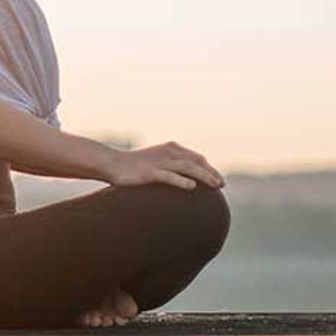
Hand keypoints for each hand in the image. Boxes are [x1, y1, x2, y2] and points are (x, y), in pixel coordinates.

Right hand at [102, 140, 225, 191]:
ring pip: (187, 167)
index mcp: (172, 148)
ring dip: (203, 176)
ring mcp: (159, 161)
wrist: (112, 163)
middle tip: (222, 186)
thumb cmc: (136, 166)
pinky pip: (169, 176)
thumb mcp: (157, 162)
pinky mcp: (150, 172)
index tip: (219, 181)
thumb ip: (172, 167)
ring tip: (215, 186)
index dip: (209, 168)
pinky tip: (192, 187)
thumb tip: (188, 180)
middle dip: (211, 173)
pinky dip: (181, 181)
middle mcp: (169, 152)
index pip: (197, 158)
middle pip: (196, 162)